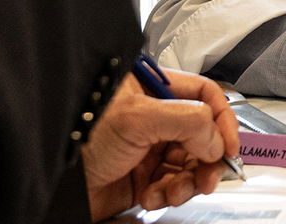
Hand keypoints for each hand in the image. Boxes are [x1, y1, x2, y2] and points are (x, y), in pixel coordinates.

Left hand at [81, 72, 240, 220]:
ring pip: (192, 164)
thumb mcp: (137, 117)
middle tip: (209, 176)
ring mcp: (151, 149)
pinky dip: (169, 194)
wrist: (55, 182)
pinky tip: (152, 196)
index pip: (204, 96)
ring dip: (189, 182)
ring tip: (175, 190)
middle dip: (209, 159)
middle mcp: (156, 117)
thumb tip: (217, 140)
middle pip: (204, 135)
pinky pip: (174, 186)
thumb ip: (187, 121)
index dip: (222, 119)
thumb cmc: (80, 137)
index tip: (230, 145)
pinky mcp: (144, 178)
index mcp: (155, 90)